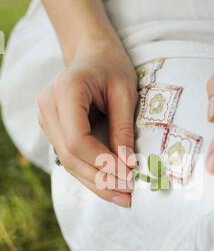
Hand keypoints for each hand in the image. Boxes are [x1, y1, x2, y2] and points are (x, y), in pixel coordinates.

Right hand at [38, 39, 138, 206]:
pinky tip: (111, 185)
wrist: (91, 53)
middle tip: (128, 197)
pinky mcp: (54, 128)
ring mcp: (47, 119)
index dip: (102, 163)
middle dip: (100, 180)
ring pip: (68, 162)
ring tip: (123, 197)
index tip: (128, 176)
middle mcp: (49, 107)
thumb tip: (127, 166)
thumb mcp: (125, 92)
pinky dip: (91, 173)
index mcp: (66, 91)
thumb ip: (123, 128)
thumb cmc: (111, 66)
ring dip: (96, 183)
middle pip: (70, 157)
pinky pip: (70, 157)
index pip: (77, 140)